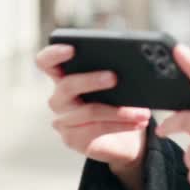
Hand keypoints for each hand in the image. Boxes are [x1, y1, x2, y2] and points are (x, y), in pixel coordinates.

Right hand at [35, 44, 152, 169]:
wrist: (122, 140)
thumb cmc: (116, 103)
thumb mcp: (115, 86)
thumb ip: (112, 72)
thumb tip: (128, 63)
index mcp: (64, 77)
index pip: (46, 62)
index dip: (54, 54)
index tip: (72, 49)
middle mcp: (58, 98)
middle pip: (67, 86)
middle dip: (91, 80)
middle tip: (114, 77)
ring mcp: (63, 120)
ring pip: (89, 111)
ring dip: (120, 111)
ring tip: (143, 111)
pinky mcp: (72, 139)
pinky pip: (97, 129)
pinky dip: (122, 125)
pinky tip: (138, 122)